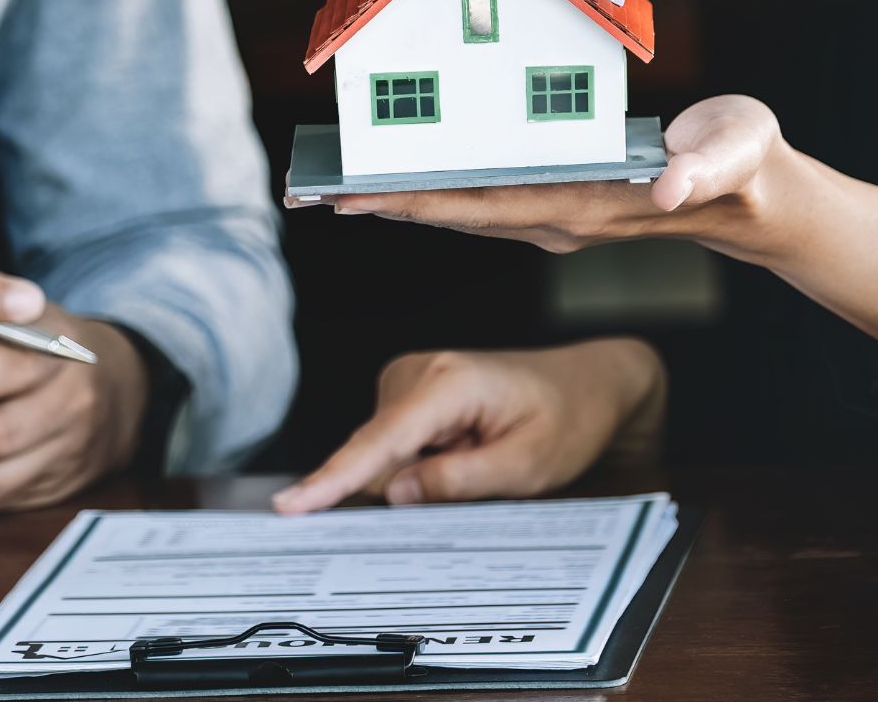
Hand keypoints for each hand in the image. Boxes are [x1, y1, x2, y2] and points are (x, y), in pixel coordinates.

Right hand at [270, 338, 664, 513]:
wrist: (586, 385)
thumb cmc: (567, 419)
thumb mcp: (526, 465)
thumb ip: (457, 481)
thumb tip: (391, 494)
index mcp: (448, 383)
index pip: (380, 441)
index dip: (334, 479)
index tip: (291, 506)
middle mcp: (417, 371)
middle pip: (376, 453)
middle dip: (407, 486)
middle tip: (478, 476)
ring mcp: (407, 379)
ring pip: (382, 455)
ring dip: (419, 474)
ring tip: (481, 455)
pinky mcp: (406, 394)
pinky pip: (391, 447)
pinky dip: (418, 463)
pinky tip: (462, 452)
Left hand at [294, 95, 791, 256]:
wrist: (756, 196)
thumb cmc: (746, 166)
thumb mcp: (736, 156)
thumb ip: (703, 170)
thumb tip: (668, 188)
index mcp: (586, 207)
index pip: (487, 205)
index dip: (422, 200)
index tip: (362, 197)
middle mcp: (558, 221)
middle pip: (457, 213)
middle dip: (388, 203)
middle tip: (317, 195)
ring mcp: (556, 218)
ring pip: (465, 211)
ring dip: (404, 201)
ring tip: (341, 189)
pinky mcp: (559, 207)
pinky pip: (484, 200)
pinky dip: (438, 191)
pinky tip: (404, 182)